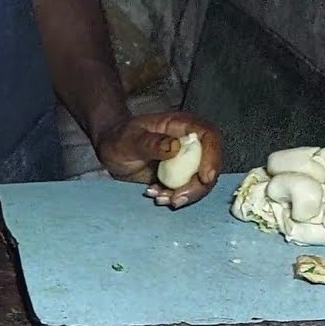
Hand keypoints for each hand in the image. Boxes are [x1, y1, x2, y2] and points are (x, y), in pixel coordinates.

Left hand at [96, 112, 222, 208]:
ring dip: (185, 195)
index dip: (212, 157)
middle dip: (198, 186)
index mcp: (182, 125)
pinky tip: (155, 195)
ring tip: (159, 198)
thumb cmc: (119, 138)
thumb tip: (175, 147)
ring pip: (200, 181)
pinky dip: (174, 197)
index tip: (205, 178)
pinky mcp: (180, 175)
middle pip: (209, 164)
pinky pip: (187, 189)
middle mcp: (189, 142)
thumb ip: (150, 143)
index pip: (209, 136)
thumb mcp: (129, 140)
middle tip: (176, 199)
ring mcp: (186, 160)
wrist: (112, 150)